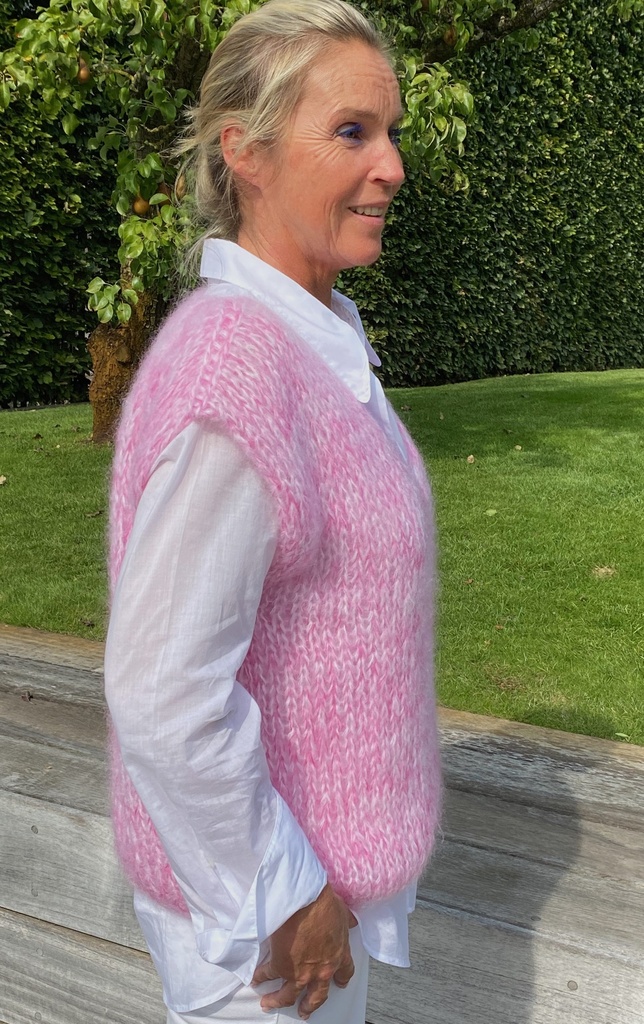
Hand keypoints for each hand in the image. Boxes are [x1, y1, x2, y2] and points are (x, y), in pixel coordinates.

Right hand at [251, 883, 356, 1019]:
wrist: (304, 901)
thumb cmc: (323, 903)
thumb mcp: (342, 912)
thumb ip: (345, 920)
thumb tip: (351, 919)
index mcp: (339, 955)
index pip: (344, 972)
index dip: (341, 979)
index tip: (339, 984)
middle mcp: (321, 969)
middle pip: (317, 996)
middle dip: (310, 1005)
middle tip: (304, 1011)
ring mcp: (300, 971)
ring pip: (288, 995)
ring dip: (278, 1000)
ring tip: (269, 1003)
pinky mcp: (280, 966)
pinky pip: (268, 975)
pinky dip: (260, 977)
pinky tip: (255, 978)